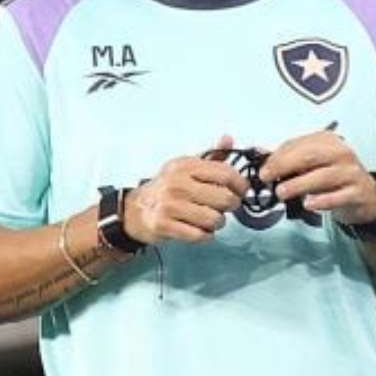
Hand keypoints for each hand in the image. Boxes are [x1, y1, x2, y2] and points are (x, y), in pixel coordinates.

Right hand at [122, 135, 249, 244]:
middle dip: (231, 206)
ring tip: (209, 219)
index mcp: (185, 166)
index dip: (240, 184)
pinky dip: (205, 235)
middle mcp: (177, 183)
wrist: (134, 210)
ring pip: (215, 219)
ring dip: (217, 223)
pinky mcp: (164, 225)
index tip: (240, 191)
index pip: (225, 173)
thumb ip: (210, 156)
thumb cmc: (166, 188)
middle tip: (224, 207)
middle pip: (224, 199)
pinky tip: (198, 229)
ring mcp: (169, 205)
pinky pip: (200, 235)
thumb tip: (228, 139)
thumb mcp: (186, 167)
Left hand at [257, 129, 375, 224]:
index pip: (299, 144)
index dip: (277, 156)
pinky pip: (339, 196)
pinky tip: (308, 204)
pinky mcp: (358, 193)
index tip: (262, 169)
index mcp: (327, 141)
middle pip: (310, 156)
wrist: (365, 197)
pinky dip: (322, 200)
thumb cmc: (333, 178)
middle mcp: (341, 153)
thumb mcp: (312, 165)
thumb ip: (289, 159)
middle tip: (266, 178)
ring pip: (323, 176)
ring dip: (299, 184)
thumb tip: (262, 156)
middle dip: (284, 165)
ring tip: (281, 192)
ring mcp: (352, 173)